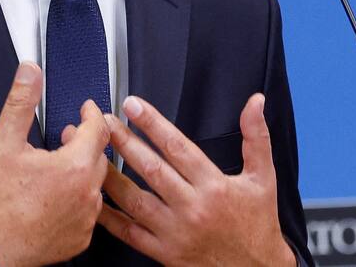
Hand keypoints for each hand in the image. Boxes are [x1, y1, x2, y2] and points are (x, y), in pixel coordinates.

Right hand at [0, 62, 111, 266]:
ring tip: (58, 167)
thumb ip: (21, 102)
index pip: (98, 129)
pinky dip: (77, 200)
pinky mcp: (81, 239)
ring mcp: (86, 219)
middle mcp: (87, 194)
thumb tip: (30, 73)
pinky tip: (57, 196)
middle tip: (66, 138)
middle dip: (85, 142)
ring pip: (95, 185)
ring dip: (82, 172)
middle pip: (99, 156)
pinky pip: (88, 212)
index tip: (85, 109)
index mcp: (74, 167)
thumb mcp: (4, 143)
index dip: (91, 114)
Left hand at [96, 93, 294, 266]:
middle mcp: (192, 208)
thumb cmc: (258, 224)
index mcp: (214, 186)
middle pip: (151, 169)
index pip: (177, 147)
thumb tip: (255, 103)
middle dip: (124, 142)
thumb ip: (256, 137)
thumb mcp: (263, 178)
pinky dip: (110, 217)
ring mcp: (176, 232)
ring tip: (93, 154)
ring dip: (111, 176)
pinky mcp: (165, 253)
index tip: (132, 105)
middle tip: (104, 123)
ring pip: (135, 201)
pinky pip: (130, 234)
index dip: (152, 123)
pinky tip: (96, 199)